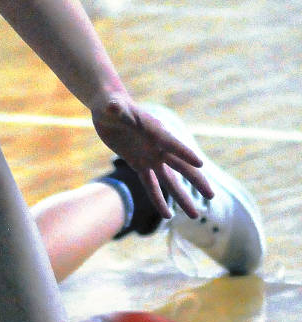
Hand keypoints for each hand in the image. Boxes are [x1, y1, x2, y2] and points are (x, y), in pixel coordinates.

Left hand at [90, 97, 211, 218]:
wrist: (110, 111)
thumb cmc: (113, 106)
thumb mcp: (113, 107)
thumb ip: (116, 109)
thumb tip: (112, 107)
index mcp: (156, 132)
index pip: (172, 144)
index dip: (184, 153)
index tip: (200, 164)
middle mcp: (158, 147)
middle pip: (181, 167)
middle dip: (195, 181)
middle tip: (211, 196)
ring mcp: (151, 157)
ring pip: (169, 181)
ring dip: (181, 197)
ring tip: (194, 215)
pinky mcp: (139, 164)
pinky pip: (150, 185)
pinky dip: (157, 199)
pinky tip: (167, 215)